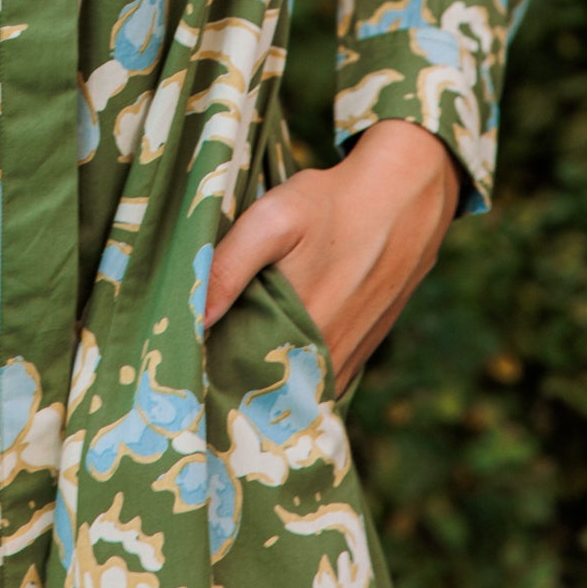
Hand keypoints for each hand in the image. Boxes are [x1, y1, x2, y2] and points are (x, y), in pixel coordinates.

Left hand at [204, 120, 460, 388]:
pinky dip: (293, 372)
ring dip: (262, 377)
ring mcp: (347, 361)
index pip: (238, 376)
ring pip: (291, 387)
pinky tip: (272, 344)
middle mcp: (326, 360)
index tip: (182, 360)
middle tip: (198, 356)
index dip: (208, 371)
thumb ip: (230, 267)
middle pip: (264, 388)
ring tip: (229, 350)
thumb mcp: (273, 219)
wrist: (404, 198)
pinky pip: (316, 380)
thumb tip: (194, 319)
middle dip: (230, 377)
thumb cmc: (333, 204)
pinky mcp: (360, 354)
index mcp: (299, 332)